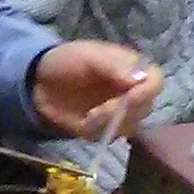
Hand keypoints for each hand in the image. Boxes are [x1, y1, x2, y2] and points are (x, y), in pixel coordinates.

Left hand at [31, 42, 162, 142]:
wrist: (38, 82)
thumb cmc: (65, 61)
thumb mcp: (87, 57)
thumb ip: (113, 67)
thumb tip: (141, 79)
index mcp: (131, 69)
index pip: (155, 81)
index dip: (147, 92)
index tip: (130, 97)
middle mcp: (131, 92)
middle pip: (146, 108)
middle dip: (124, 111)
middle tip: (100, 109)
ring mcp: (119, 112)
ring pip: (130, 126)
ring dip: (110, 124)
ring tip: (89, 116)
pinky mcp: (103, 128)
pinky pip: (110, 136)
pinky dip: (98, 132)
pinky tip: (83, 121)